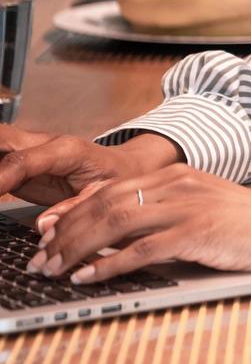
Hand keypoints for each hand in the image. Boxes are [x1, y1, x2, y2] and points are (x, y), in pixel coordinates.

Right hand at [0, 127, 180, 207]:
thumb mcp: (108, 195)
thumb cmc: (119, 178)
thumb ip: (77, 208)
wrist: (126, 165)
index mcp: (66, 150)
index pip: (22, 161)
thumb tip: (44, 224)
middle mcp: (43, 144)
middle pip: (1, 139)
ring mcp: (29, 150)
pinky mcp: (20, 163)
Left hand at [28, 165, 250, 284]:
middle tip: (41, 257)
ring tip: (55, 268)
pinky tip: (90, 275)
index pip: (110, 186)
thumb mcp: (202, 204)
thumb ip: (162, 208)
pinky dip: (109, 264)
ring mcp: (188, 206)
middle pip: (106, 203)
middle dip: (65, 231)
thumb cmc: (248, 223)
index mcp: (177, 174)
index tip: (46, 229)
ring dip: (78, 247)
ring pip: (116, 222)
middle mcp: (178, 184)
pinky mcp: (197, 232)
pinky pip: (142, 249)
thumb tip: (114, 227)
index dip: (72, 208)